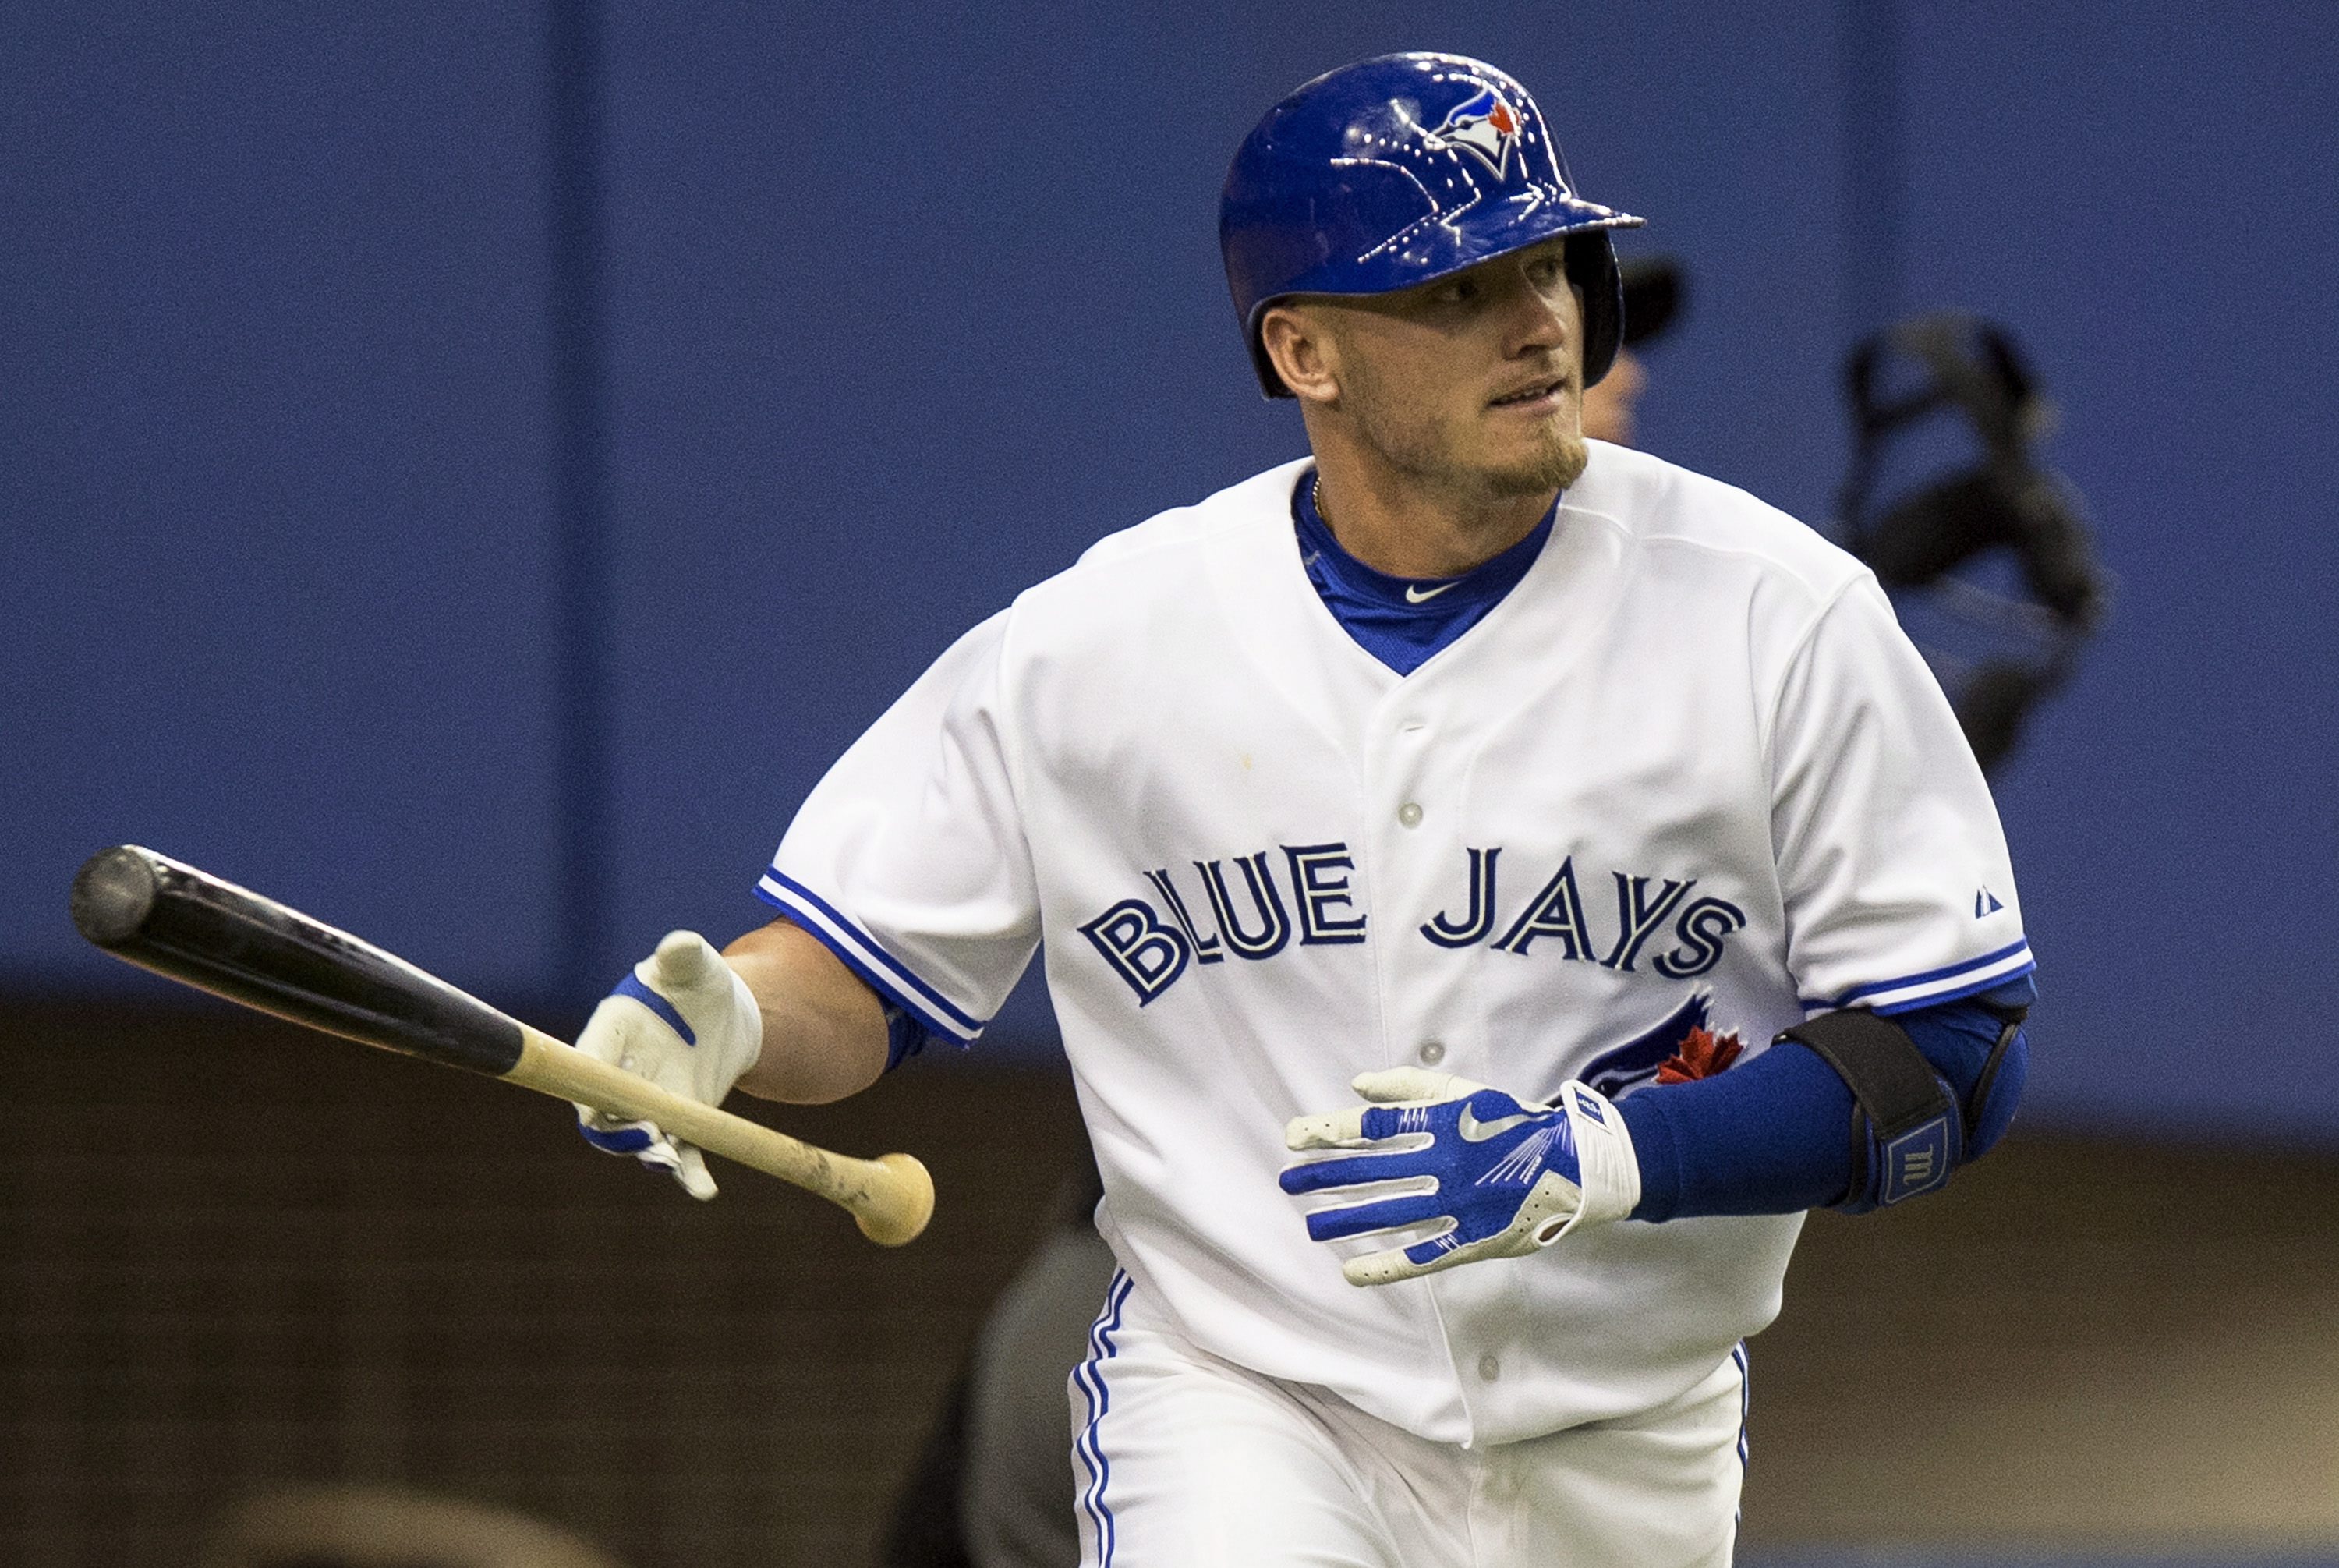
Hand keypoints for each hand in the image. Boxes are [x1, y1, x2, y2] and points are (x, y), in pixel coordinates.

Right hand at [573, 931, 762, 1199]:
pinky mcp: (680, 1122)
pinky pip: (678, 1154)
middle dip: (616, 1129)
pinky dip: (688, 1175)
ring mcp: (648, 1103)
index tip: (593, 1108)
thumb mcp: (693, 964)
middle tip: (645, 1135)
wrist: (725, 1012)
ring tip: (668, 1161)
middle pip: (602, 1112)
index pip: (587, 1061)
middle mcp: (620, 1073)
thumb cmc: (696, 981)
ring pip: (636, 1139)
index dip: (586, 1087)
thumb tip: (680, 944)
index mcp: (611, 1030)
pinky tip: (704, 1190)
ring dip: (648, 1153)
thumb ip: (683, 955)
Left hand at [1280, 1069, 1639, 1285]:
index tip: (1294, 1138)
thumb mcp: (1464, 1093)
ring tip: (1310, 1226)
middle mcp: (1446, 1163)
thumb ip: (1409, 1087)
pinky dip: (1386, 1265)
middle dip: (1324, 1177)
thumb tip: (1356, 1085)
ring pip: (1390, 1214)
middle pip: (1372, 1171)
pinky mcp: (1474, 1239)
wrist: (1573, 1166)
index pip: (1373, 1127)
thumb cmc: (1510, 1125)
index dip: (1330, 1132)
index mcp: (1442, 1123)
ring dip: (1345, 1220)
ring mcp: (1460, 1205)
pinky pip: (1423, 1256)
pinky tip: (1352, 1271)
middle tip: (1287, 1182)